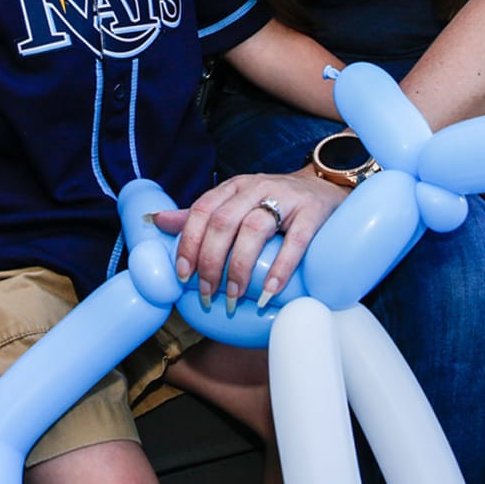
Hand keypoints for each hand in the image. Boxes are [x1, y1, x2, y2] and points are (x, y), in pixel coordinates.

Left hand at [153, 170, 346, 308]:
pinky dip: (279, 268)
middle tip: (207, 294)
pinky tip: (268, 292)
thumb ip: (201, 216)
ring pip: (253, 229)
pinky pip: (295, 241)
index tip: (183, 276)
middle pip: (223, 222)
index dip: (188, 243)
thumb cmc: (277, 204)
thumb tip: (156, 222)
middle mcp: (256, 187)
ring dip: (239, 267)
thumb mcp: (238, 204)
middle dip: (209, 262)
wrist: (328, 189)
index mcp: (234, 187)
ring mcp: (286, 198)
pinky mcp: (313, 212)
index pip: (202, 210)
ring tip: (234, 297)